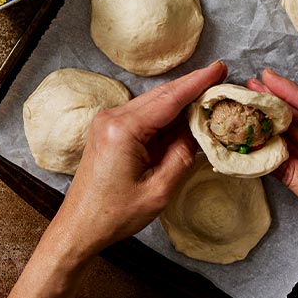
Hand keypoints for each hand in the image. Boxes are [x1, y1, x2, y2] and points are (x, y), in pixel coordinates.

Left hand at [52, 61, 225, 260]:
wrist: (77, 229)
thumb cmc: (115, 216)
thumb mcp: (158, 191)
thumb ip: (181, 156)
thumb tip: (194, 128)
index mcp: (124, 129)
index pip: (169, 99)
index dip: (197, 83)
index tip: (220, 68)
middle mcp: (113, 116)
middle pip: (161, 95)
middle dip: (191, 86)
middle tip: (219, 77)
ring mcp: (108, 120)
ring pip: (153, 102)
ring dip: (179, 100)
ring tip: (206, 96)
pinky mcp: (108, 128)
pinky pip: (143, 113)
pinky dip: (164, 114)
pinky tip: (181, 116)